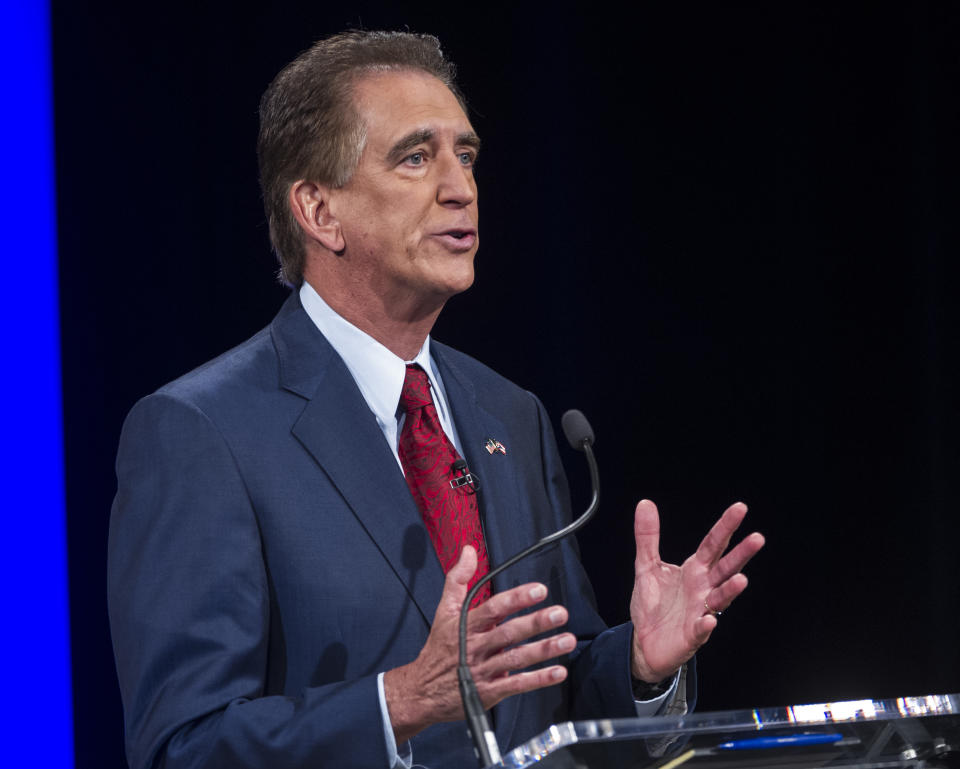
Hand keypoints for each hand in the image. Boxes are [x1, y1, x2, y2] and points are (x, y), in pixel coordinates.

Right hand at [383, 546, 573, 743]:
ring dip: (543, 650)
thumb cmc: (438, 648)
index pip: (493, 608)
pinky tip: (558, 672)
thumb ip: (458, 579)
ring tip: (567, 640)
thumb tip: (468, 551)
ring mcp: (482, 671)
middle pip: (508, 633)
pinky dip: (538, 680)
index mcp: (466, 626)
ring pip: (516, 659)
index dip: (516, 599)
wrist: (422, 691)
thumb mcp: (444, 611)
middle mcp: (475, 647)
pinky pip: (516, 685)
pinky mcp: (488, 693)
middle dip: (536, 623)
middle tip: (560, 613)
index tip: (539, 590)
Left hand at [630, 500, 764, 682]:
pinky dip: (705, 624)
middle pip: (725, 568)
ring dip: (730, 589)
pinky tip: (709, 619)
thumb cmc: (652, 604)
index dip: (725, 526)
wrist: (643, 641)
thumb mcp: (646, 565)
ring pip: (720, 598)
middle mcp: (703, 588)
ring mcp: (700, 611)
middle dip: (741, 554)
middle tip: (757, 537)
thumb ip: (648, 537)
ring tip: (741, 579)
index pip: (713, 544)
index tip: (740, 508)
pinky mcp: (692, 635)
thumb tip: (645, 503)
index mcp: (695, 570)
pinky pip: (700, 629)